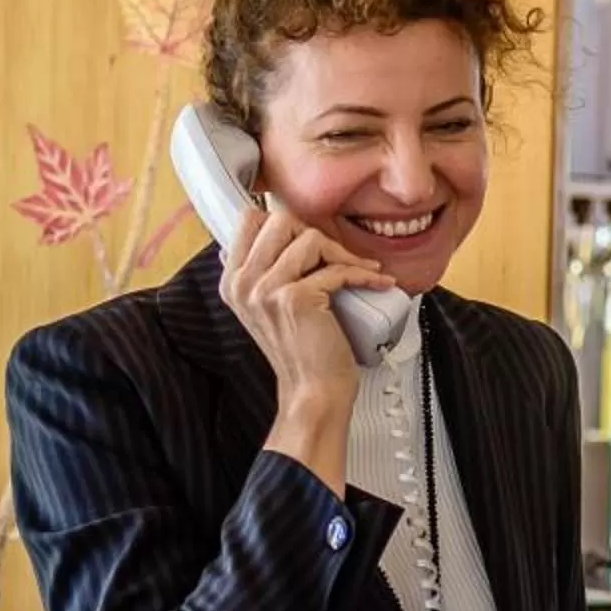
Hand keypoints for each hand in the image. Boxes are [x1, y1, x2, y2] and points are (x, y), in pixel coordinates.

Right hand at [222, 203, 394, 492]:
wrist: (313, 390)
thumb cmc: (303, 348)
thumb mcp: (271, 306)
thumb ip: (267, 269)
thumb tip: (273, 226)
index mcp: (233, 280)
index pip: (249, 220)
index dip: (286, 222)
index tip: (313, 239)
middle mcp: (243, 282)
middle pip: (279, 220)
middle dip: (316, 234)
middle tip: (337, 258)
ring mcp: (265, 289)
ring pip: (309, 238)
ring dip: (343, 254)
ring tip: (360, 273)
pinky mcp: (294, 298)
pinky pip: (336, 269)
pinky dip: (363, 274)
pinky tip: (377, 282)